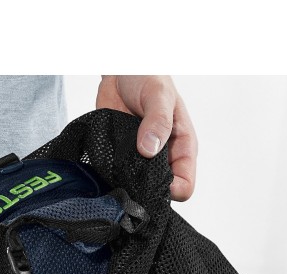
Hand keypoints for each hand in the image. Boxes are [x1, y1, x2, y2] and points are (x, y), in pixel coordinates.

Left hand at [96, 75, 197, 200]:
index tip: (150, 182)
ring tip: (113, 174)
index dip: (170, 190)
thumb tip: (149, 149)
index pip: (184, 185)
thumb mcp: (158, 95)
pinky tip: (102, 171)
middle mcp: (163, 157)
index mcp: (181, 147)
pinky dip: (110, 176)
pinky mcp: (121, 156)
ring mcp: (141, 158)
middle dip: (145, 190)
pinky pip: (117, 175)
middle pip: (159, 191)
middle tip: (127, 180)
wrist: (121, 69)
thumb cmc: (148, 77)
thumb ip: (157, 121)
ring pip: (137, 186)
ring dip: (125, 184)